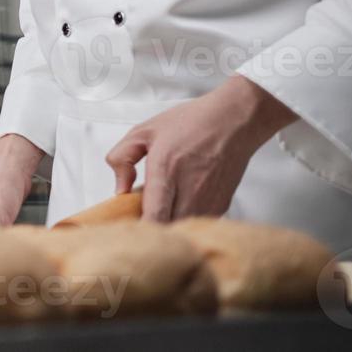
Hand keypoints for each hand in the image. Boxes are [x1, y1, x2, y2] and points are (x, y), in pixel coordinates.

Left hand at [105, 75, 296, 220]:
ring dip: (169, 226)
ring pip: (184, 230)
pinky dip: (185, 221)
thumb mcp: (143, 131)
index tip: (130, 226)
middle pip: (168, 230)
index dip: (141, 229)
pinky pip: (197, 224)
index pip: (154, 217)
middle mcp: (190, 191)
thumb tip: (118, 189)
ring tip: (159, 209)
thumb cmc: (191, 123)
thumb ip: (122, 159)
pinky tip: (177, 206)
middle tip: (140, 216)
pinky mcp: (222, 206)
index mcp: (166, 171)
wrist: (233, 121)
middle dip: (151, 229)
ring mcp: (208, 201)